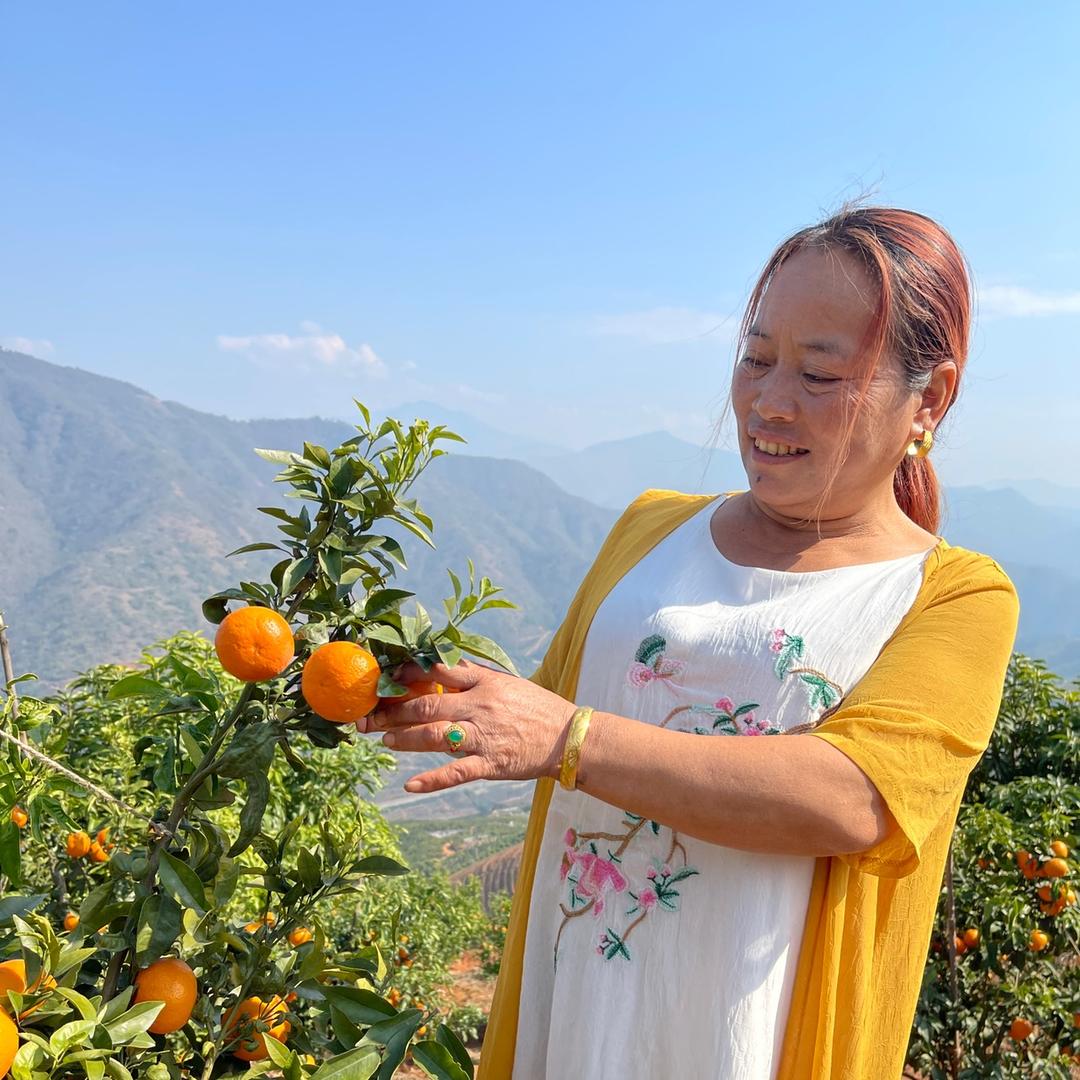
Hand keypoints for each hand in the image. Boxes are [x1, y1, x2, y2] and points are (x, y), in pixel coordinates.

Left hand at [356, 660, 576, 792]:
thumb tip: (446, 663)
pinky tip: (410, 785)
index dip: (408, 674)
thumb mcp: (507, 682)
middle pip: (428, 706)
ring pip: (435, 737)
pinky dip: (432, 780)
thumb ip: (476, 675)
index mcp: (485, 683)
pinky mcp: (491, 764)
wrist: (569, 737)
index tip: (386, 677)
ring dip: (405, 739)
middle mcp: (480, 707)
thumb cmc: (537, 707)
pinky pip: (457, 772)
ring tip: (383, 740)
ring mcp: (484, 736)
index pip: (439, 672)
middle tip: (369, 715)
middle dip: (394, 711)